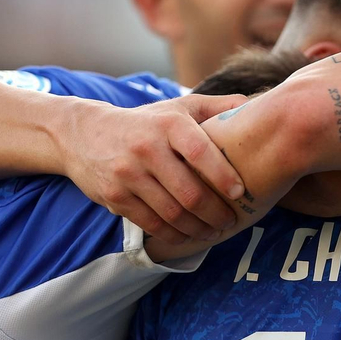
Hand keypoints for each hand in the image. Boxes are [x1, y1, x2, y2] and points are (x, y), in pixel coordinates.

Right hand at [54, 93, 248, 244]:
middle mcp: (146, 148)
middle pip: (188, 191)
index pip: (200, 152)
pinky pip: (151, 223)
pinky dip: (174, 234)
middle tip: (231, 220)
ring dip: (198, 228)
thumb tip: (256, 105)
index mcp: (168, 124)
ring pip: (171, 212)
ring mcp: (128, 174)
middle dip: (215, 212)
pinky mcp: (115, 196)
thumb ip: (216, 107)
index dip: (223, 176)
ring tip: (214, 230)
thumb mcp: (177, 107)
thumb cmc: (146, 122)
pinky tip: (189, 235)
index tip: (241, 192)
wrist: (84, 133)